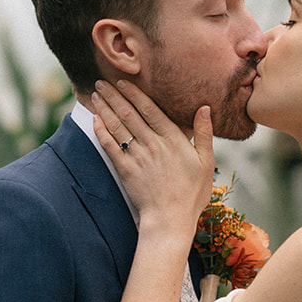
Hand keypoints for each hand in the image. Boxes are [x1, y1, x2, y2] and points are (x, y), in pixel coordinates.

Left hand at [91, 79, 214, 232]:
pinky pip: (110, 146)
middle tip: (101, 82)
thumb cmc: (192, 193)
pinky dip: (101, 131)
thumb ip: (204, 134)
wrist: (170, 220)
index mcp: (173, 140)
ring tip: (96, 94)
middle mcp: (153, 144)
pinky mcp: (125, 170)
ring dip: (105, 108)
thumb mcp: (206, 163)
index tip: (123, 82)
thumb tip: (205, 108)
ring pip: (118, 127)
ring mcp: (138, 157)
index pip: (150, 109)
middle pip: (130, 114)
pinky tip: (95, 120)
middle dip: (114, 96)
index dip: (134, 93)